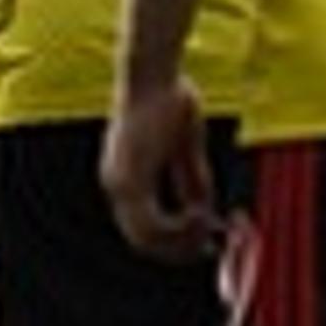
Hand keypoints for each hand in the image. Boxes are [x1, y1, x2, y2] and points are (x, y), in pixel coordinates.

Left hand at [101, 79, 217, 262]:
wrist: (153, 75)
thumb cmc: (170, 99)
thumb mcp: (187, 148)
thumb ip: (191, 179)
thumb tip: (204, 209)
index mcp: (126, 178)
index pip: (142, 228)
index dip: (174, 242)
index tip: (205, 241)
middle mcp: (116, 185)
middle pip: (142, 242)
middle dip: (178, 250)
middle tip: (210, 247)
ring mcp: (120, 184)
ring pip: (146, 239)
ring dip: (181, 241)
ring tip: (208, 226)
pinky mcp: (130, 179)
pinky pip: (152, 224)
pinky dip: (179, 229)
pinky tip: (200, 216)